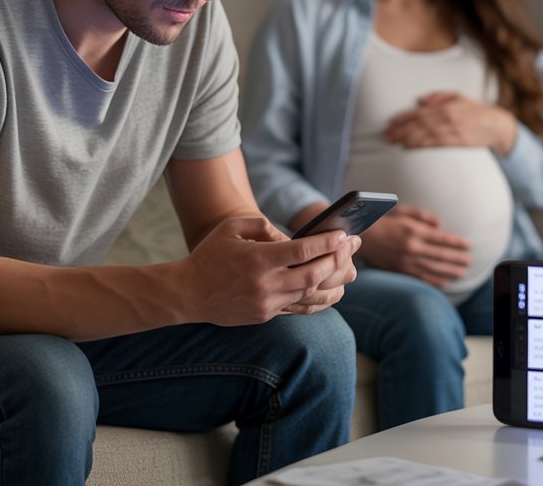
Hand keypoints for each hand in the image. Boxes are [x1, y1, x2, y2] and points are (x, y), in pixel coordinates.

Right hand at [179, 216, 359, 324]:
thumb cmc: (210, 255)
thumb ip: (263, 227)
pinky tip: (334, 290)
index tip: (343, 234)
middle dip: (338, 259)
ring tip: (351, 267)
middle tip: (354, 245)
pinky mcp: (266, 316)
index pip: (303, 251)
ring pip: (312, 295)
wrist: (188, 293)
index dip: (327, 242)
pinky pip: (301, 308)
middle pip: (314, 274)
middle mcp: (266, 284)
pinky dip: (320, 299)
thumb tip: (291, 238)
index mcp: (258, 260)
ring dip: (335, 280)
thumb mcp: (232, 228)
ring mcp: (267, 304)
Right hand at [358, 204, 471, 287]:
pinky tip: (446, 282)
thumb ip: (422, 216)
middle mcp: (411, 247)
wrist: (360, 235)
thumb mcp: (401, 211)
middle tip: (470, 261)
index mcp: (413, 231)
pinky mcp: (399, 270)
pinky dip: (435, 280)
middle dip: (457, 258)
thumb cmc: (381, 219)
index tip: (468, 245)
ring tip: (463, 272)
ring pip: (433, 268)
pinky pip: (421, 277)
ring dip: (450, 271)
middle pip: (440, 255)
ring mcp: (405, 261)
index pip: (441, 238)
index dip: (457, 243)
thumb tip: (439, 225)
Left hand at [384, 91, 517, 153]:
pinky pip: (434, 143)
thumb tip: (420, 100)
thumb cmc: (475, 110)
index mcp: (446, 106)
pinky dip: (420, 145)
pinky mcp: (457, 142)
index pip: (420, 112)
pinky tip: (409, 146)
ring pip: (424, 134)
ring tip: (394, 141)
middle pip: (419, 124)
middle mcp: (447, 117)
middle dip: (401, 129)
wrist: (496, 125)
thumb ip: (439, 96)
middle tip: (387, 134)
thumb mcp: (458, 96)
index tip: (391, 122)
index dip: (404, 117)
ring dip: (407, 138)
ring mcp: (452, 130)